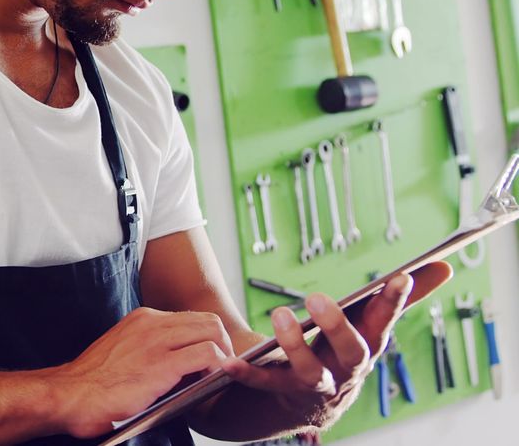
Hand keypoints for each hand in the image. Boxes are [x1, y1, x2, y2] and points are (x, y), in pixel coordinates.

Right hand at [48, 307, 235, 437]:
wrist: (69, 395)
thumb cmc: (92, 383)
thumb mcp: (123, 351)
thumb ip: (151, 349)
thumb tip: (182, 363)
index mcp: (142, 319)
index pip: (189, 318)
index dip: (205, 337)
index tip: (208, 357)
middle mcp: (151, 323)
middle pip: (207, 320)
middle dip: (223, 343)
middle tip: (221, 367)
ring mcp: (157, 341)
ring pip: (212, 331)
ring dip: (224, 353)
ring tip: (218, 375)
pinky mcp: (162, 365)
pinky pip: (207, 355)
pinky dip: (218, 366)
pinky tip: (211, 381)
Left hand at [220, 261, 452, 416]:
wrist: (315, 406)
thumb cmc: (343, 351)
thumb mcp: (370, 324)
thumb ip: (401, 296)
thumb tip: (444, 264)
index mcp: (368, 347)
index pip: (385, 323)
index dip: (393, 302)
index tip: (398, 276)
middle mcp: (347, 369)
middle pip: (351, 351)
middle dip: (337, 326)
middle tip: (317, 297)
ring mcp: (317, 385)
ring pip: (309, 372)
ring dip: (294, 345)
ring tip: (278, 316)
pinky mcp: (284, 393)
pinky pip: (265, 384)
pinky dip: (247, 374)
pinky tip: (227, 361)